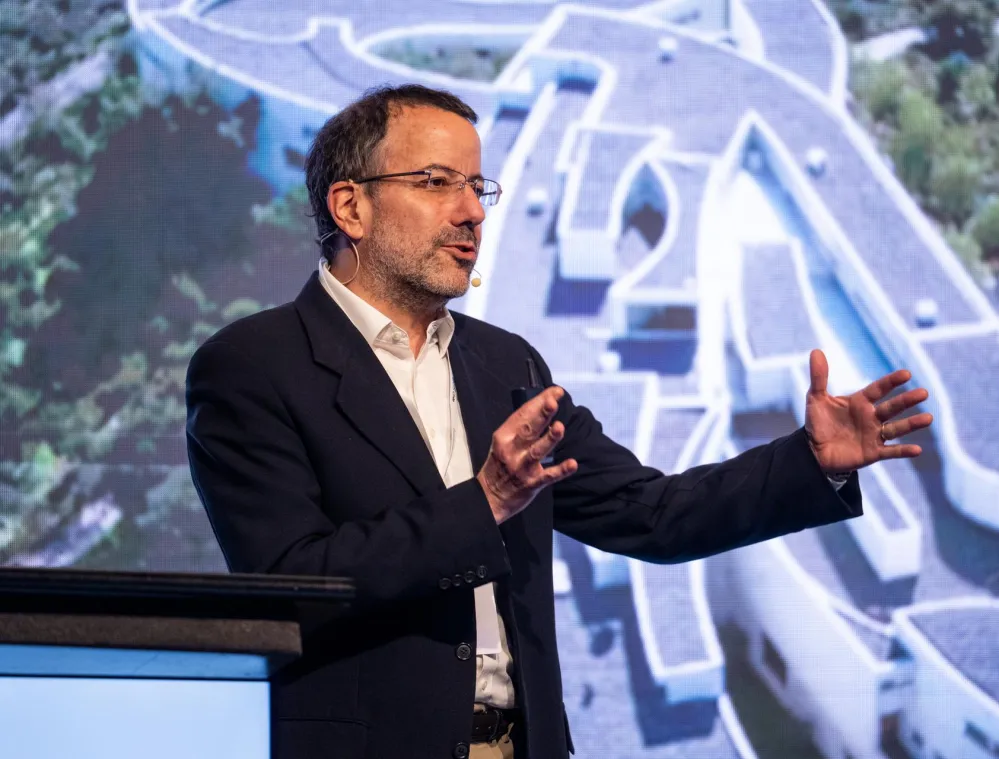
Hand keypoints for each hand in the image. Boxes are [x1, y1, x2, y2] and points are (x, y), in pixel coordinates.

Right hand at [477, 386, 577, 523]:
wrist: (489, 497)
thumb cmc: (499, 465)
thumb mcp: (502, 442)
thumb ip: (520, 427)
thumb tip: (543, 407)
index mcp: (504, 436)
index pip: (522, 414)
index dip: (539, 402)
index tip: (555, 392)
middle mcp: (511, 450)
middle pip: (528, 429)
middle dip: (541, 414)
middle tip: (554, 401)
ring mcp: (521, 467)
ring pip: (537, 451)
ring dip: (549, 439)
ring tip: (559, 427)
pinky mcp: (532, 484)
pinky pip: (548, 476)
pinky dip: (560, 470)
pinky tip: (572, 464)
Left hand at [804, 349, 932, 473]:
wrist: (813, 450)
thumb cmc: (817, 423)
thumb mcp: (815, 399)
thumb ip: (819, 377)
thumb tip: (816, 351)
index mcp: (860, 402)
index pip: (878, 389)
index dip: (891, 382)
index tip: (906, 374)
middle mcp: (871, 417)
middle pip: (892, 407)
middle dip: (907, 401)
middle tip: (924, 393)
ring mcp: (874, 435)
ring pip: (896, 428)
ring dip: (911, 424)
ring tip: (928, 418)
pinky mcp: (873, 453)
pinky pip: (891, 451)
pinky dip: (903, 451)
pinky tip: (917, 449)